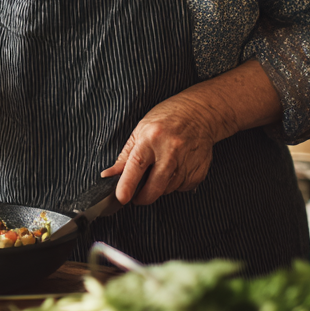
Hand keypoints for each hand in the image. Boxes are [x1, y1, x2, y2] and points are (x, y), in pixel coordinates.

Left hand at [101, 90, 221, 204]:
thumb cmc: (168, 118)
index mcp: (152, 138)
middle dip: (142, 197)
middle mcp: (170, 151)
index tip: (121, 197)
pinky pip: (181, 188)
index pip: (136, 166)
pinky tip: (176, 167)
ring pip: (167, 190)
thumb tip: (109, 175)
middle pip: (154, 187)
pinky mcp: (198, 172)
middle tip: (136, 194)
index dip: (127, 184)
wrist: (200, 113)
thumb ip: (125, 156)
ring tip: (161, 166)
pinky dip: (175, 184)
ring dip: (159, 186)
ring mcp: (187, 162)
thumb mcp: (141, 130)